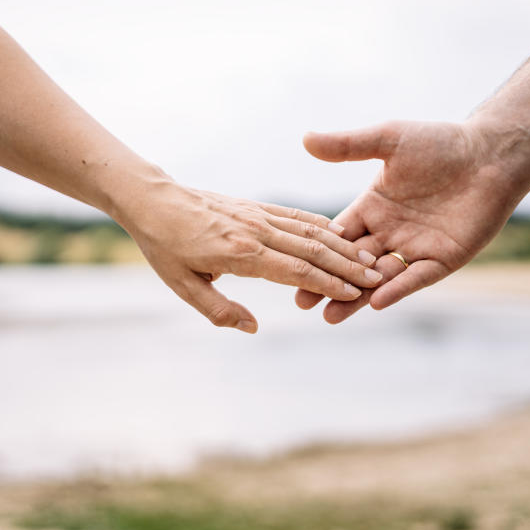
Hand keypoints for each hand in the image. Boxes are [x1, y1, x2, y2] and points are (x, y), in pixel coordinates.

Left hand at [119, 179, 382, 332]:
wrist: (153, 200)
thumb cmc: (164, 246)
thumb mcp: (183, 286)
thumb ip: (219, 310)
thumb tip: (253, 328)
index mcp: (240, 254)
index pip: (296, 271)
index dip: (328, 284)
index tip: (354, 294)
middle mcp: (256, 232)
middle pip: (312, 250)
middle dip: (348, 266)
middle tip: (376, 279)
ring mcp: (258, 215)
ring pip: (310, 231)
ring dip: (342, 247)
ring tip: (368, 260)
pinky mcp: (256, 207)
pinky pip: (295, 216)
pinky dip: (322, 226)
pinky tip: (340, 236)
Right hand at [295, 120, 522, 322]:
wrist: (491, 154)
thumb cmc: (441, 143)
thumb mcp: (389, 139)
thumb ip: (348, 146)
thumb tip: (305, 139)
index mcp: (373, 208)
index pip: (337, 236)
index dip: (314, 253)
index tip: (288, 269)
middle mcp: (390, 232)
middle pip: (352, 264)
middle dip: (328, 283)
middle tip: (302, 301)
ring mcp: (415, 248)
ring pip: (379, 278)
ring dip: (355, 296)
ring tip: (330, 316)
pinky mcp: (443, 259)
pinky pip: (415, 277)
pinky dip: (397, 289)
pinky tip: (376, 301)